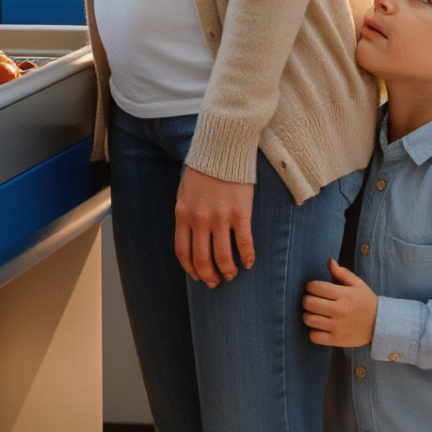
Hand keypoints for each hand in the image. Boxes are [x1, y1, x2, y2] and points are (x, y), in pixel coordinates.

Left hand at [174, 167, 254, 287]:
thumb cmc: (203, 170)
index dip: (191, 269)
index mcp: (182, 215)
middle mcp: (199, 220)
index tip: (198, 276)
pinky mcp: (240, 213)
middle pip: (202, 259)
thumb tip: (190, 237)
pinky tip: (249, 263)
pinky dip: (247, 257)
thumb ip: (185, 215)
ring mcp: (220, 218)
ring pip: (223, 257)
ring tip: (232, 274)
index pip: (183, 252)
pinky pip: (244, 243)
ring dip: (228, 271)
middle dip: (209, 276)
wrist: (222, 149)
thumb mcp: (184, 193)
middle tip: (215, 282)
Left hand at [303, 260, 378, 347]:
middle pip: (308, 303)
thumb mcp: (358, 284)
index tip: (315, 288)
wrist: (380, 325)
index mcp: (344, 295)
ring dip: (308, 315)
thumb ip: (342, 273)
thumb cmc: (367, 302)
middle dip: (307, 299)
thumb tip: (330, 261)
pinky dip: (314, 331)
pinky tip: (320, 326)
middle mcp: (339, 310)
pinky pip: (314, 336)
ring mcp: (337, 326)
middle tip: (312, 300)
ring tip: (315, 313)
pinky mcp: (336, 340)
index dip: (311, 286)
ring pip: (308, 319)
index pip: (315, 287)